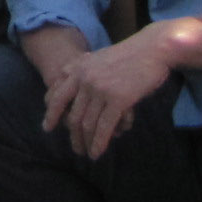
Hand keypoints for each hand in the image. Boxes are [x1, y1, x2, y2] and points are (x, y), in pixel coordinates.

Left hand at [38, 30, 170, 160]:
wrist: (153, 48)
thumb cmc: (130, 54)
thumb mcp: (98, 58)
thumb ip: (83, 70)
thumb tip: (69, 82)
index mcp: (77, 69)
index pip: (56, 96)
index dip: (51, 115)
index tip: (47, 128)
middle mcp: (84, 79)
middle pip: (72, 115)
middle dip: (73, 136)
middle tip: (76, 149)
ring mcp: (100, 90)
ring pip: (87, 124)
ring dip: (86, 142)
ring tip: (87, 153)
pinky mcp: (118, 99)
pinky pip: (104, 127)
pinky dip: (99, 143)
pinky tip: (97, 152)